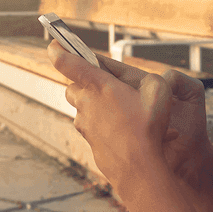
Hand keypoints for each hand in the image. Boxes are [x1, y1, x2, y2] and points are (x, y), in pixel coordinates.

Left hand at [47, 41, 210, 192]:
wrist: (140, 169)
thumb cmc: (148, 129)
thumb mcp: (158, 91)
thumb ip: (148, 79)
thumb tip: (144, 83)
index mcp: (98, 86)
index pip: (66, 62)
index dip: (58, 48)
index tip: (54, 42)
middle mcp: (86, 104)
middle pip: (73, 86)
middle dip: (85, 82)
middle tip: (107, 84)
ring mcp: (85, 125)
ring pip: (82, 108)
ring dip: (95, 105)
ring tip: (122, 110)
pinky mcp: (90, 141)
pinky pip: (92, 127)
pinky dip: (103, 124)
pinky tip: (124, 130)